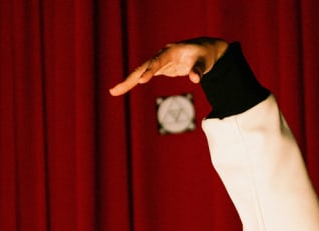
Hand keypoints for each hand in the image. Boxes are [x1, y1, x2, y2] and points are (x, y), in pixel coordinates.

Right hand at [109, 37, 228, 95]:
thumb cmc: (204, 56)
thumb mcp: (204, 62)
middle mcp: (161, 55)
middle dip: (129, 79)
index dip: (149, 71)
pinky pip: (145, 76)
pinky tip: (123, 88)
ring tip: (113, 91)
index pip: (157, 61)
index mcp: (170, 51)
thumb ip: (199, 70)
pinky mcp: (160, 68)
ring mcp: (159, 62)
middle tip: (115, 90)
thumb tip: (195, 79)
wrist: (204, 51)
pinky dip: (134, 82)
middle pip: (142, 67)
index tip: (141, 81)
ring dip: (128, 82)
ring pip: (140, 72)